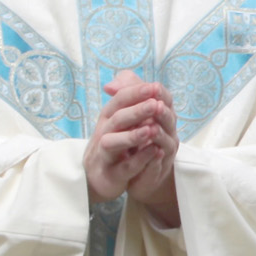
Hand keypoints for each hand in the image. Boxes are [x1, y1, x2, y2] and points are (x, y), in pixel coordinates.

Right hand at [86, 70, 176, 220]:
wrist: (100, 177)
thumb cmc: (115, 143)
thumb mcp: (121, 119)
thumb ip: (125, 98)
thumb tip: (119, 78)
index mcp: (109, 118)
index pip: (119, 100)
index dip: (136, 93)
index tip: (155, 87)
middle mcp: (104, 133)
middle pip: (117, 119)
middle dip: (137, 111)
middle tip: (155, 104)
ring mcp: (105, 154)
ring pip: (113, 143)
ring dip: (133, 136)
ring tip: (152, 129)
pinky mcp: (111, 174)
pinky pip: (124, 167)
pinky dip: (139, 160)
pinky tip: (155, 152)